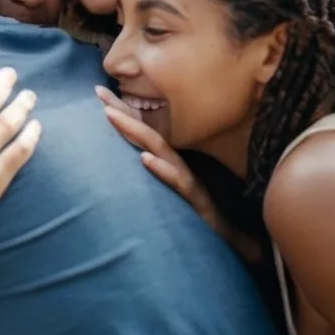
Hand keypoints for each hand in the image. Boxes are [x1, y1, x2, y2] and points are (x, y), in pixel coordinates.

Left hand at [95, 86, 261, 264]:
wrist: (235, 242)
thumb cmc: (199, 217)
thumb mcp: (170, 194)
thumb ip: (156, 175)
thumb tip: (131, 162)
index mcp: (171, 163)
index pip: (144, 132)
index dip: (123, 112)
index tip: (99, 92)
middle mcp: (179, 166)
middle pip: (149, 133)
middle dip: (123, 111)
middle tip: (99, 92)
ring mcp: (188, 181)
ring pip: (160, 150)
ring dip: (136, 131)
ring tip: (111, 116)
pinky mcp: (197, 200)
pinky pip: (178, 183)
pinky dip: (161, 170)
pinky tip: (144, 160)